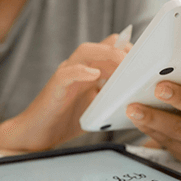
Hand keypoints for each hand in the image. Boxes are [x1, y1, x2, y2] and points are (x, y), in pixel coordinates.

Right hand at [0, 34, 131, 151]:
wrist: (36, 135)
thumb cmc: (64, 121)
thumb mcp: (95, 108)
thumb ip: (109, 97)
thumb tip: (136, 97)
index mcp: (87, 72)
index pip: (108, 49)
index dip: (126, 51)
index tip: (144, 60)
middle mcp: (76, 69)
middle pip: (99, 46)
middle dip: (120, 50)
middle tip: (138, 60)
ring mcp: (65, 75)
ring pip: (84, 52)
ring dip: (106, 54)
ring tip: (122, 62)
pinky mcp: (55, 86)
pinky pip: (67, 73)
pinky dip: (81, 71)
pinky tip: (94, 75)